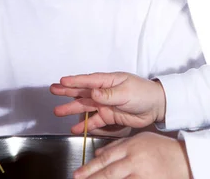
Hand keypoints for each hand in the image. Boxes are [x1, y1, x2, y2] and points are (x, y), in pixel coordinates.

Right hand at [50, 72, 165, 133]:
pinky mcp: (109, 116)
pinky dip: (85, 125)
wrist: (157, 107)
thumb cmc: (144, 93)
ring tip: (58, 112)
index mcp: (109, 81)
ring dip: (72, 109)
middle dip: (67, 92)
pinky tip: (75, 128)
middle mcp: (104, 92)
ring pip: (85, 107)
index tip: (61, 81)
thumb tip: (94, 92)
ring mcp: (105, 104)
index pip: (88, 80)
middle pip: (82, 92)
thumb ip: (109, 94)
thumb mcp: (126, 92)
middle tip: (53, 90)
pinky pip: (94, 121)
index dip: (74, 81)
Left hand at [74, 132, 192, 178]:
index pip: (106, 158)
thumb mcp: (140, 140)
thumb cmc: (164, 149)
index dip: (90, 167)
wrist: (186, 160)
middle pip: (108, 172)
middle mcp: (135, 161)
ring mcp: (142, 175)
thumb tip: (98, 153)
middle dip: (91, 178)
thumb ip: (118, 145)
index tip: (78, 174)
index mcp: (132, 147)